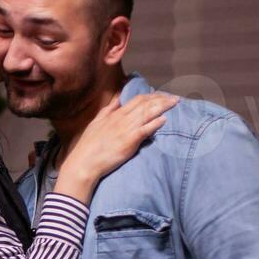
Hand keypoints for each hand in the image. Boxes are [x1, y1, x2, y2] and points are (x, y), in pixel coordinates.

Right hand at [56, 93, 177, 201]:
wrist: (84, 162)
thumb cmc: (88, 145)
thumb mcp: (96, 122)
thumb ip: (109, 109)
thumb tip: (118, 98)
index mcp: (115, 114)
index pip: (137, 99)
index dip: (152, 96)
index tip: (162, 96)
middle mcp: (122, 118)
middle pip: (146, 103)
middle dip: (162, 98)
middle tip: (174, 98)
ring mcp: (126, 129)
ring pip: (148, 113)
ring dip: (163, 106)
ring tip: (175, 103)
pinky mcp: (130, 141)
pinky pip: (146, 129)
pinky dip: (156, 123)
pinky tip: (165, 119)